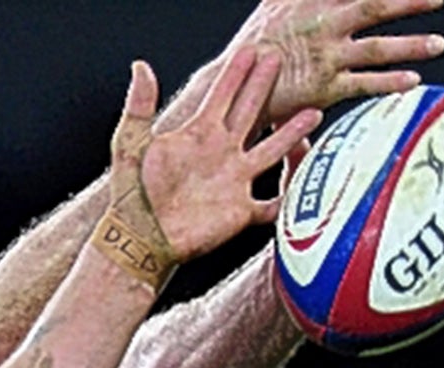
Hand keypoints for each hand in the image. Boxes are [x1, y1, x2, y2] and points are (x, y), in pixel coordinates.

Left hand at [117, 47, 320, 264]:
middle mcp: (220, 155)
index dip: (235, 74)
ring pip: (271, 151)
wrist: (140, 238)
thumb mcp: (131, 145)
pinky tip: (305, 184)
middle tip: (277, 59)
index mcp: (197, 137)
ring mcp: (233, 182)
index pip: (221, 96)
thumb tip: (141, 68)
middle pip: (250, 113)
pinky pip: (272, 204)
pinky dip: (289, 197)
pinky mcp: (240, 212)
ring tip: (313, 113)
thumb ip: (139, 107)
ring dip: (290, 133)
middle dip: (263, 86)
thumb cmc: (130, 196)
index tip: (249, 51)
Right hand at [231, 0, 443, 119]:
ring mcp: (325, 57)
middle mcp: (324, 25)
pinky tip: (412, 81)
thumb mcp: (275, 2)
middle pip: (375, 7)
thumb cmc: (254, 45)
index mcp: (313, 2)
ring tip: (438, 44)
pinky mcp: (323, 87)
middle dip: (410, 1)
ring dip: (410, 45)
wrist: (231, 85)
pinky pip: (363, 83)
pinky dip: (388, 82)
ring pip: (376, 49)